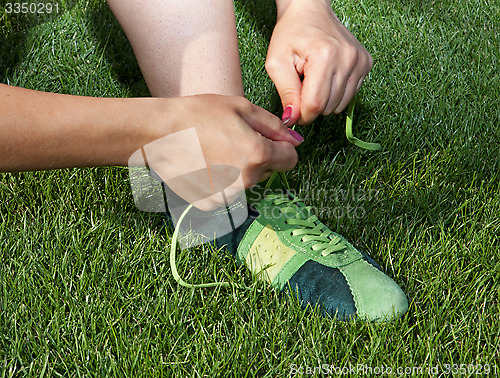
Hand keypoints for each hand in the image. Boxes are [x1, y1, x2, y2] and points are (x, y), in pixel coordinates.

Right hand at [140, 95, 300, 201]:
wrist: (157, 133)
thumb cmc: (197, 114)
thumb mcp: (241, 108)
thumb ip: (274, 126)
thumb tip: (296, 140)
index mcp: (258, 155)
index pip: (291, 160)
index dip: (282, 147)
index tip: (266, 139)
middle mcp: (246, 180)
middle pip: (268, 171)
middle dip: (259, 156)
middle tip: (232, 139)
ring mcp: (227, 195)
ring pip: (248, 181)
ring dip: (240, 169)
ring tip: (215, 151)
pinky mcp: (210, 203)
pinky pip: (228, 191)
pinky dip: (222, 181)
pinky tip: (205, 165)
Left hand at [266, 0, 372, 124]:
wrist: (309, 11)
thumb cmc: (290, 34)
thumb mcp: (276, 63)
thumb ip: (286, 93)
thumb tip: (292, 120)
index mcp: (325, 56)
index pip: (315, 104)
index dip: (302, 115)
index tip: (292, 112)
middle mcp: (348, 58)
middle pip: (327, 107)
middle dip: (311, 105)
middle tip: (301, 86)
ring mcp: (359, 61)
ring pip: (339, 105)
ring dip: (324, 100)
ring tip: (313, 79)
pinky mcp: (365, 64)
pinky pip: (349, 96)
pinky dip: (335, 93)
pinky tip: (326, 76)